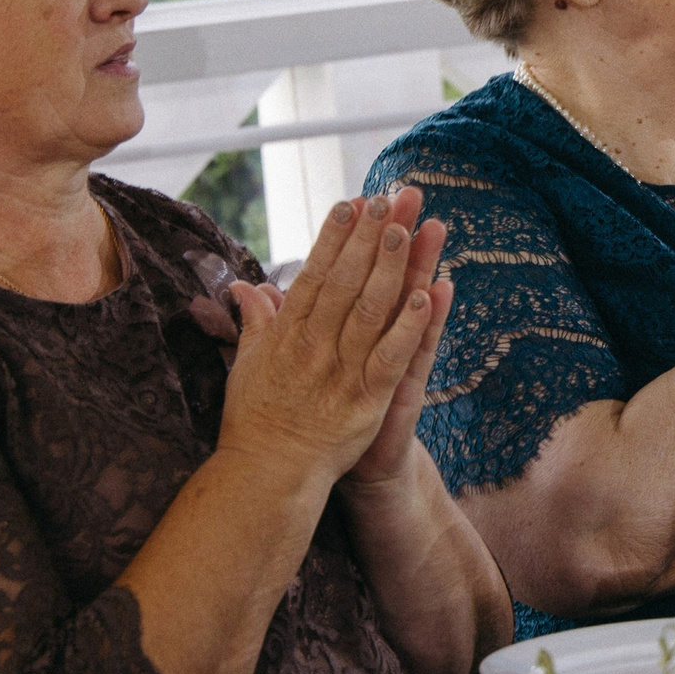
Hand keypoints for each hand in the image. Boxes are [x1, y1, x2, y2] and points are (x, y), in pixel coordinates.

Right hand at [217, 188, 443, 485]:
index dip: (334, 237)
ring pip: (371, 308)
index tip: (351, 203)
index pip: (315, 274)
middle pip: (347, 280)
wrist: (269, 474)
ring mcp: (342, 371)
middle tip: (387, 199)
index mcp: (288, 333)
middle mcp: (314, 345)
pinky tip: (429, 294)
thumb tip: (245, 287)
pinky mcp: (367, 400)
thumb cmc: (256, 418)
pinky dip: (410, 324)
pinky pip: (392, 356)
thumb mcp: (247, 363)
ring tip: (407, 227)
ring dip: (391, 265)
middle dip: (368, 237)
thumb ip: (255, 322)